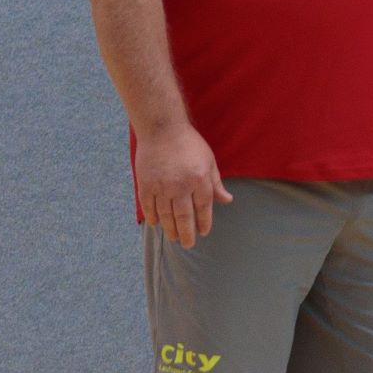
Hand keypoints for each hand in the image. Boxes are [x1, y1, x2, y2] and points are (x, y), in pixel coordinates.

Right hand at [134, 122, 230, 247]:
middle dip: (186, 232)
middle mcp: (181, 186)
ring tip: (173, 238)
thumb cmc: (189, 144)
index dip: (204, 222)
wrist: (162, 129)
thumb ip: (216, 183)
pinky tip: (156, 224)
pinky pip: (149, 206)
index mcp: (200, 180)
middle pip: (184, 216)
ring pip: (165, 214)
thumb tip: (227, 200)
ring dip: (169, 228)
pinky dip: (152, 216)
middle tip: (188, 244)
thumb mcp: (209, 161)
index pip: (204, 208)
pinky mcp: (146, 184)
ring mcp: (161, 186)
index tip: (203, 232)